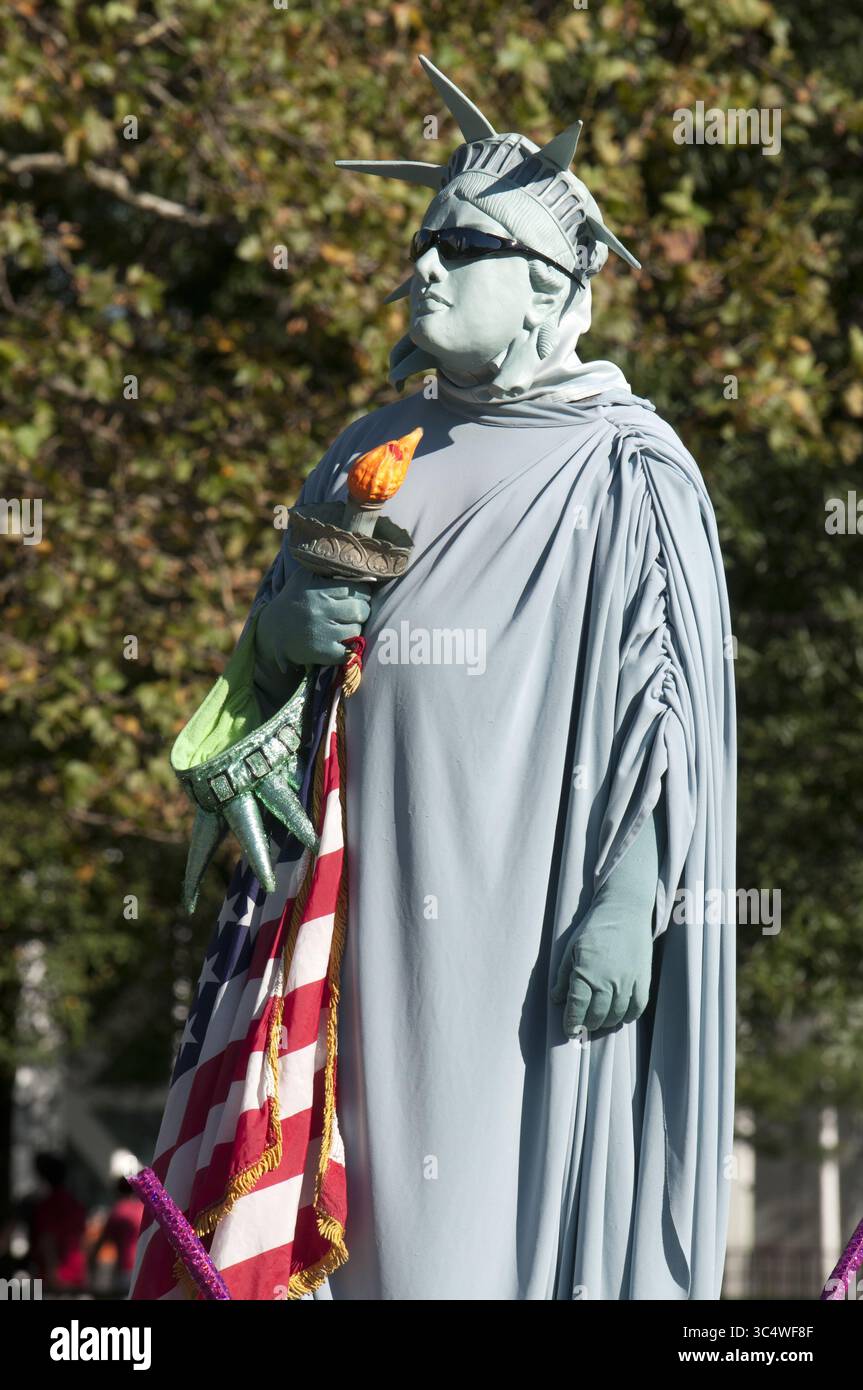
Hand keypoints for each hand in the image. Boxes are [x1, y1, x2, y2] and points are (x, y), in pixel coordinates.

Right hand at [256, 568, 371, 671]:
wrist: (272, 631)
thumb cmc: (294, 600)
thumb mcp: (304, 577)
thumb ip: (327, 569)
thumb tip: (360, 568)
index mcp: (317, 589)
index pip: (356, 589)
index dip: (362, 593)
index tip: (358, 596)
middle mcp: (319, 609)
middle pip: (360, 610)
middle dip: (362, 611)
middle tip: (354, 612)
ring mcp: (321, 632)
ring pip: (356, 630)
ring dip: (354, 629)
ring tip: (343, 626)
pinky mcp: (321, 652)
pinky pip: (349, 651)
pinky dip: (349, 649)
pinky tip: (340, 643)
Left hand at [551, 899, 653, 1035]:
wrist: (625, 911)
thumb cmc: (594, 928)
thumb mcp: (571, 948)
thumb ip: (563, 975)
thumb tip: (556, 998)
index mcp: (586, 973)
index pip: (577, 1007)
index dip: (572, 1022)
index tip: (569, 1031)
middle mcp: (607, 981)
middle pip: (597, 1015)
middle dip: (588, 1024)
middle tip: (583, 1026)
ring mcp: (627, 982)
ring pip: (616, 1015)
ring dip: (606, 1023)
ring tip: (600, 1022)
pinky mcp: (643, 980)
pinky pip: (637, 1007)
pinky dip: (629, 1016)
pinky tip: (621, 1017)